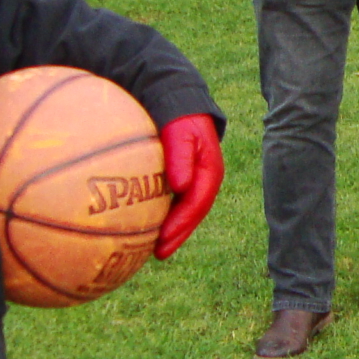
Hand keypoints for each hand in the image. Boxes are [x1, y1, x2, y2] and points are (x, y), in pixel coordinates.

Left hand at [154, 115, 223, 259]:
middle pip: (193, 214)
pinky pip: (175, 202)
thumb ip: (181, 156)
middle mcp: (204, 180)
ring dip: (172, 229)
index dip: (181, 224)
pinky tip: (148, 225)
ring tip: (154, 248)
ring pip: (185, 211)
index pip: (197, 204)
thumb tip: (181, 187)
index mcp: (210, 172)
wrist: (179, 105)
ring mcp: (194, 181)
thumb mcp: (181, 132)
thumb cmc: (179, 118)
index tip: (163, 240)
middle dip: (177, 235)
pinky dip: (164, 216)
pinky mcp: (183, 179)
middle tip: (158, 254)